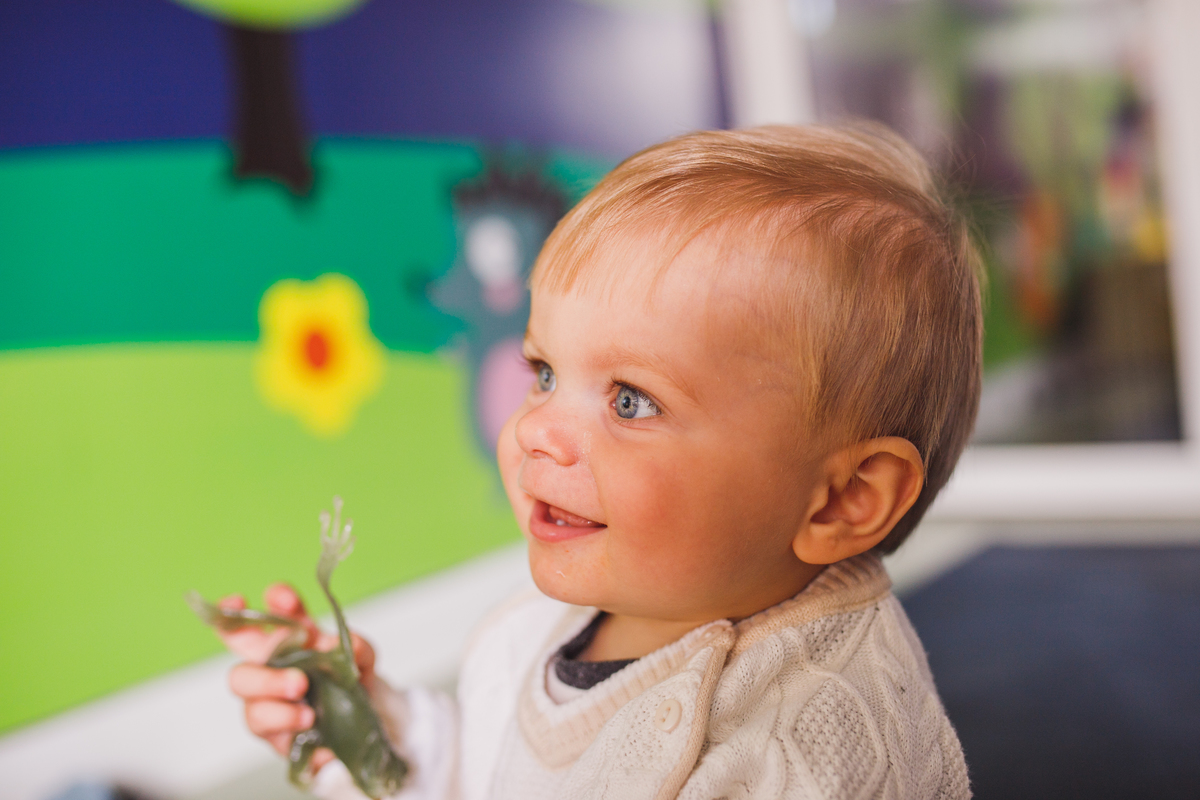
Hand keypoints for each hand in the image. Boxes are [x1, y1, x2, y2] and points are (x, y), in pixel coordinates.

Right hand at [222, 583, 375, 772]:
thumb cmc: (352, 678)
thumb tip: (348, 645)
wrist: (369, 717)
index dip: (257, 608)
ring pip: (251, 708)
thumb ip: (358, 647)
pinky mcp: (278, 736)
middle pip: (238, 674)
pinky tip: (315, 734)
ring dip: (278, 710)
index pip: (257, 620)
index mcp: (284, 643)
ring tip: (309, 715)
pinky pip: (273, 736)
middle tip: (299, 682)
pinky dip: (294, 732)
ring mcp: (270, 707)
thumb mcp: (363, 658)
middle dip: (264, 678)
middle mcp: (269, 673)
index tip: (286, 601)